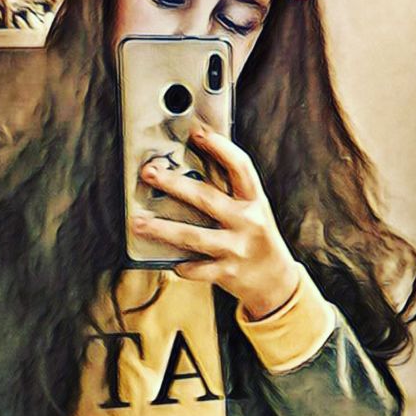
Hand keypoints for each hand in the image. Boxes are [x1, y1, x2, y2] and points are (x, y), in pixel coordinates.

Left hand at [131, 123, 300, 319]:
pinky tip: (171, 263)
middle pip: (206, 198)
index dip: (220, 147)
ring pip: (193, 236)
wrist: (277, 282)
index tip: (197, 132)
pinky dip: (182, 266)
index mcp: (255, 201)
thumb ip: (231, 194)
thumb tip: (193, 168)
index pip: (240, 167)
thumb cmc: (258, 239)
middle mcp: (248, 222)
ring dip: (162, 229)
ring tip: (137, 223)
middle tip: (149, 172)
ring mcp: (237, 248)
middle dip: (174, 184)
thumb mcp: (254, 211)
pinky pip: (196, 269)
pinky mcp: (227, 273)